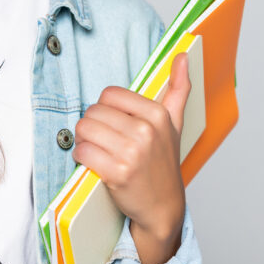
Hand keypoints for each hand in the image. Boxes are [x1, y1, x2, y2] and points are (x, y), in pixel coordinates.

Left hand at [71, 53, 190, 263]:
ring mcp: (132, 153)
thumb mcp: (174, 124)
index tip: (112, 124)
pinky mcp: (117, 173)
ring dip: (83, 142)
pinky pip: (82, 152)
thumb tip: (183, 56)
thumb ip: (178, 89)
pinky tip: (92, 164)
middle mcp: (146, 131)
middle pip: (93, 112)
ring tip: (96, 151)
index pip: (109, 95)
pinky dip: (81, 158)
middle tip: (102, 141)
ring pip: (84, 130)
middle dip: (91, 126)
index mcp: (157, 114)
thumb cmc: (163, 163)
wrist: (163, 207)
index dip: (104, 110)